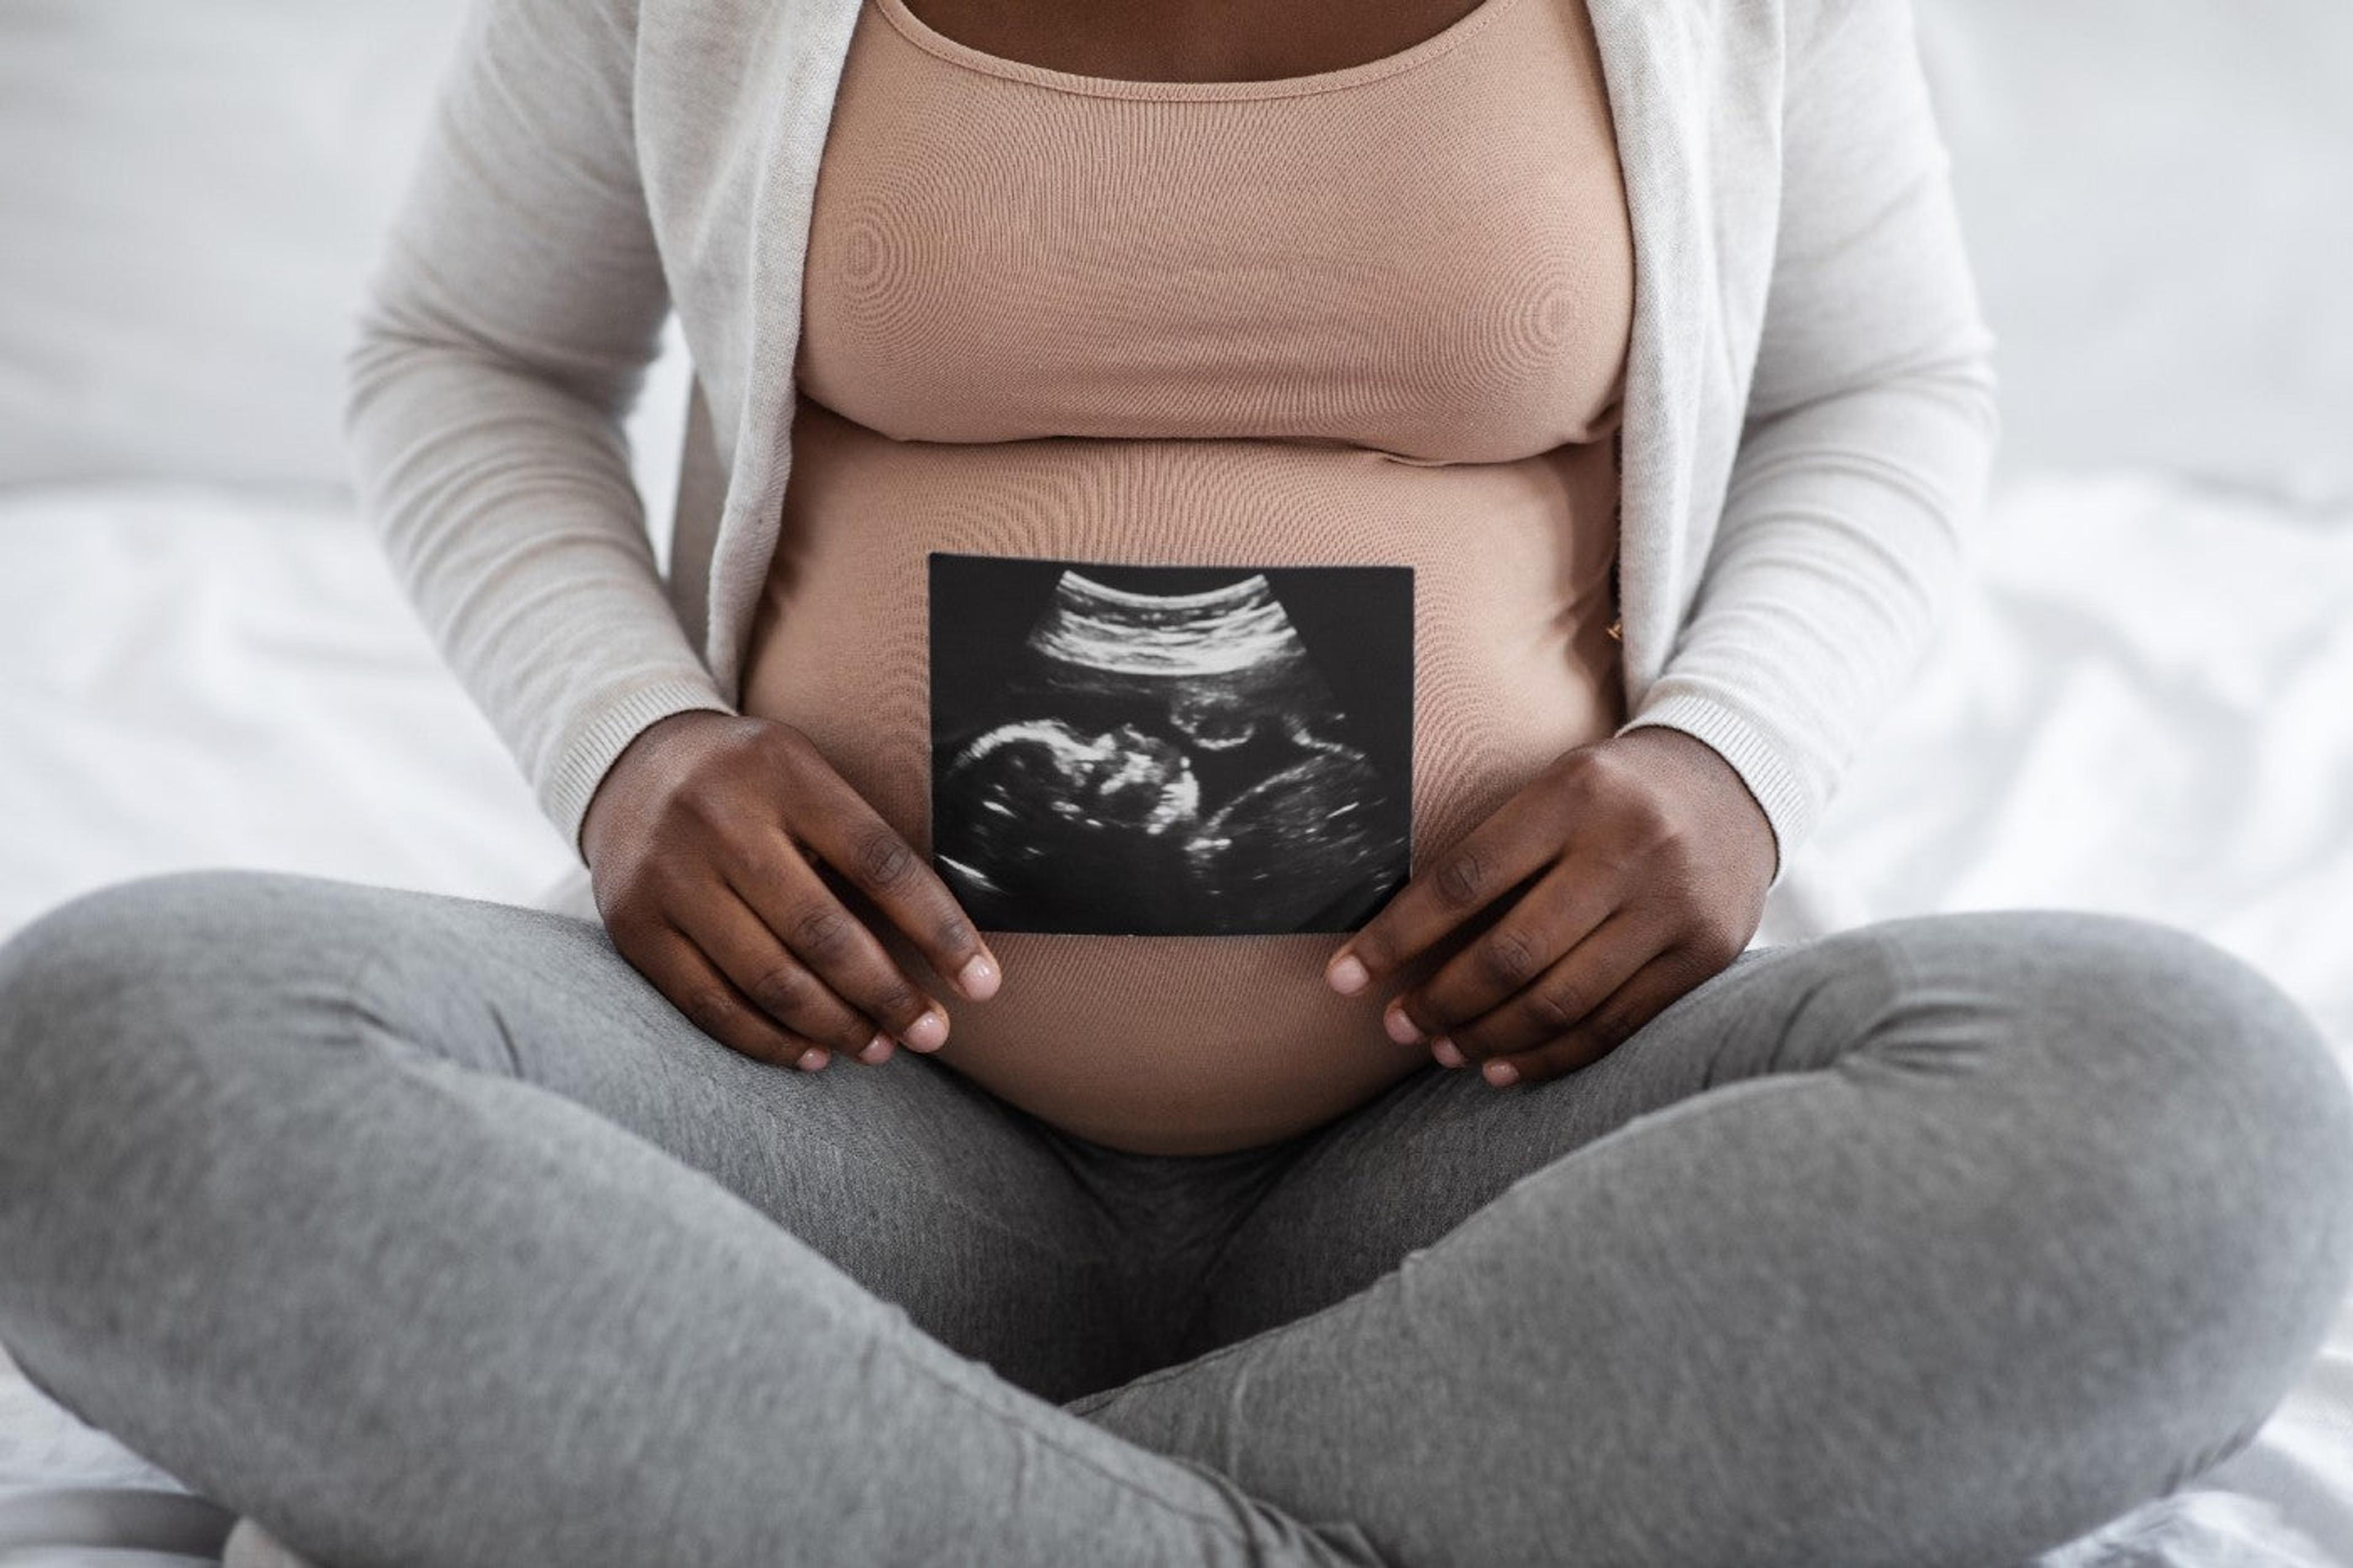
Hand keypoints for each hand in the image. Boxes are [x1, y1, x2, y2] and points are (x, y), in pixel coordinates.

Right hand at [581, 711, 1002, 1072]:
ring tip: (879, 1048)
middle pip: (823, 931)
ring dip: (836, 1026)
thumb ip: (859, 839)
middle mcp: (722, 821)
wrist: (629, 763)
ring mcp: (671, 875)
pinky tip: (812, 1053)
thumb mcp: (805, 774)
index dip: (939, 929)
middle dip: (888, 995)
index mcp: (784, 774)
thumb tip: (943, 939)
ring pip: (768, 977)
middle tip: (931, 1033)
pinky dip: (767, 1039)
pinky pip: (709, 1003)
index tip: (982, 983)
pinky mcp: (634, 925)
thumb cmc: (751, 781)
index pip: (880, 861)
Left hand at [1323, 726, 1775, 1086]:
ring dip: (1488, 1038)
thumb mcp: (1552, 790)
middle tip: (1397, 1026)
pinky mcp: (1704, 954)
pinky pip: (1612, 1026)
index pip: (1464, 880)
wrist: (1734, 782)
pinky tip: (1502, 1069)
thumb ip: (1488, 854)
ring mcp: (1671, 906)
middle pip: (1512, 953)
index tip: (1344, 978)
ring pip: (1560, 1000)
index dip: (1396, 938)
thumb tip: (1393, 941)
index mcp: (1572, 795)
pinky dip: (1550, 1057)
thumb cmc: (1609, 794)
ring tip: (1441, 1050)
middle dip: (1440, 1001)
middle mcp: (1627, 848)